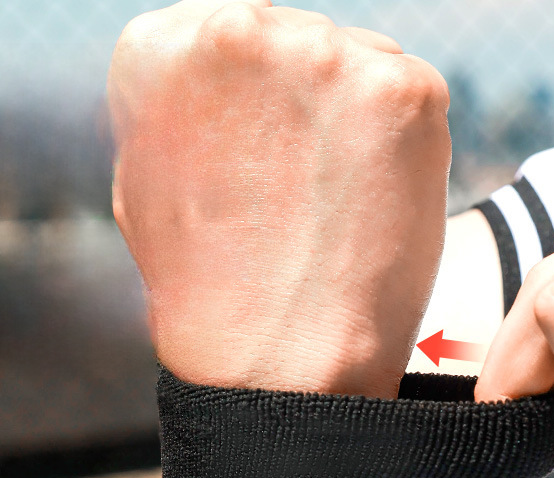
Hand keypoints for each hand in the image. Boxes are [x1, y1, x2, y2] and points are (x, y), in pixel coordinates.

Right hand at [107, 0, 450, 398]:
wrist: (277, 368)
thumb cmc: (209, 293)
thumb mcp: (146, 185)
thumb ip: (177, 109)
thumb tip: (222, 76)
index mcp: (162, 48)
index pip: (229, 35)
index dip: (253, 103)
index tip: (257, 153)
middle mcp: (242, 30)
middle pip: (298, 40)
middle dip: (305, 104)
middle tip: (301, 186)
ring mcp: (328, 55)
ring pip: (357, 64)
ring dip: (354, 120)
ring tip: (334, 204)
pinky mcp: (404, 94)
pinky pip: (407, 100)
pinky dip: (400, 147)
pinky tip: (372, 204)